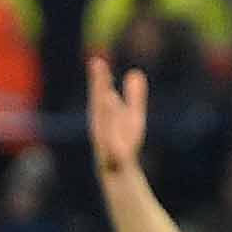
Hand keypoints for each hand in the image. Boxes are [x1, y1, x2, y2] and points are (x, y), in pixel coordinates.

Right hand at [84, 54, 148, 174]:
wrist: (121, 170)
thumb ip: (134, 96)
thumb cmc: (124, 141)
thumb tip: (135, 72)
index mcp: (104, 115)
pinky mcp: (113, 156)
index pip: (100, 94)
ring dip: (104, 109)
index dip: (99, 79)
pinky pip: (111, 144)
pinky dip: (112, 138)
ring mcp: (104, 140)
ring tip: (107, 93)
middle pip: (98, 103)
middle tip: (96, 67)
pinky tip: (114, 130)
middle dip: (98, 87)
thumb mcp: (132, 115)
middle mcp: (100, 125)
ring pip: (103, 123)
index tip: (97, 61)